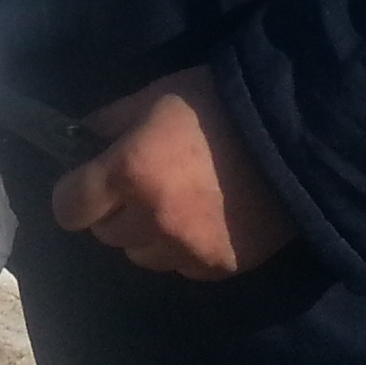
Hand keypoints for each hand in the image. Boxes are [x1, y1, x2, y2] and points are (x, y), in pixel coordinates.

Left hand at [52, 68, 296, 280]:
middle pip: (105, 234)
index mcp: (130, 171)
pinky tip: (206, 218)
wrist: (296, 134)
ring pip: (141, 256)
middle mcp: (152, 218)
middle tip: (142, 186)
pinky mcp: (218, 268)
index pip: (69, 208)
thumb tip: (81, 141)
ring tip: (177, 204)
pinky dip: (183, 250)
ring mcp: (186, 249)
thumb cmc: (219, 104)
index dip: (75, 194)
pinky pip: (180, 267)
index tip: (87, 184)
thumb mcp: (156, 96)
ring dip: (147, 235)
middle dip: (115, 211)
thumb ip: (111, 122)